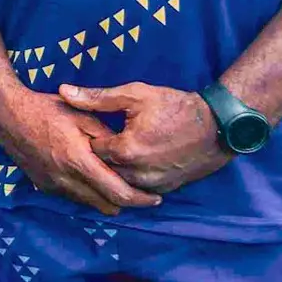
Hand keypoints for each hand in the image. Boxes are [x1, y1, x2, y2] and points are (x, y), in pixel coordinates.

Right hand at [0, 83, 161, 215]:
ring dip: (106, 199)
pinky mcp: (44, 187)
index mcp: (79, 162)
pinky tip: (91, 178)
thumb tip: (126, 153)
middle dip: (127, 203)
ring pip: (91, 205)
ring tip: (117, 184)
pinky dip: (88, 194)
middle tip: (141, 192)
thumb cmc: (45, 109)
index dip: (140, 199)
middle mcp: (66, 181)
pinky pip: (74, 198)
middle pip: (108, 207)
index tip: (155, 197)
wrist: (6, 115)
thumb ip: (106, 137)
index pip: (118, 193)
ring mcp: (54, 186)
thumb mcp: (81, 116)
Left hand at [60, 82, 232, 194]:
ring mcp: (154, 184)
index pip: (91, 150)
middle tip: (101, 141)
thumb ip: (96, 98)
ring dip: (116, 170)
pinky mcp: (167, 189)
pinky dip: (133, 179)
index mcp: (125, 150)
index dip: (89, 138)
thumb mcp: (134, 94)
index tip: (91, 129)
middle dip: (99, 158)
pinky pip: (140, 189)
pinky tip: (134, 163)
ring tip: (118, 152)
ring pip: (121, 182)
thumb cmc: (175, 107)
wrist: (218, 126)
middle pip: (104, 170)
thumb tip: (63, 92)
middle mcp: (137, 173)